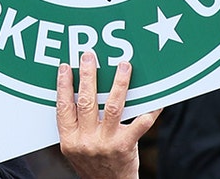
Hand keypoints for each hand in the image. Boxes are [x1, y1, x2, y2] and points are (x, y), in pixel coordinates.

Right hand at [56, 52, 159, 178]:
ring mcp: (106, 143)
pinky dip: (150, 109)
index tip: (66, 66)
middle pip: (87, 102)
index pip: (63, 107)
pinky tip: (156, 97)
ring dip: (119, 83)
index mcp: (69, 140)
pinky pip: (140, 123)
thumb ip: (75, 125)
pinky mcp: (126, 146)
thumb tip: (77, 92)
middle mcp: (86, 141)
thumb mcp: (75, 147)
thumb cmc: (92, 164)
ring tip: (123, 65)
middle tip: (90, 56)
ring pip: (113, 106)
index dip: (63, 86)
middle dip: (89, 76)